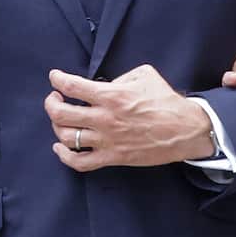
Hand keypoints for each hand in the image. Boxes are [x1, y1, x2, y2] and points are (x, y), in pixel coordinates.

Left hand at [44, 64, 214, 171]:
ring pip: (66, 137)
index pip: (72, 86)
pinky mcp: (112, 157)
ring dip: (56, 125)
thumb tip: (104, 85)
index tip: (55, 77)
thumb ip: (119, 77)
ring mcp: (106, 140)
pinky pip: (79, 162)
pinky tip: (60, 147)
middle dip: (51, 103)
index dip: (58, 79)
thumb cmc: (166, 100)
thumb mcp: (144, 75)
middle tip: (55, 97)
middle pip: (61, 113)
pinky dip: (64, 155)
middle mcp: (104, 118)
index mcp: (112, 95)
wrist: (184, 130)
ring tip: (60, 118)